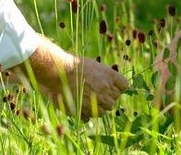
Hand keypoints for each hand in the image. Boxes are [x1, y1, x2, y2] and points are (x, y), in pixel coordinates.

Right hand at [6, 36, 128, 120]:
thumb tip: (106, 83)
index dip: (118, 87)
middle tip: (96, 93)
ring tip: (88, 100)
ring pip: (106, 110)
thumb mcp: (90, 65)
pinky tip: (81, 107)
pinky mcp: (86, 109)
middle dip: (108, 98)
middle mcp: (106, 88)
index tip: (110, 86)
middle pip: (115, 99)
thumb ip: (101, 75)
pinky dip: (88, 114)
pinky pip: (93, 116)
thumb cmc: (70, 64)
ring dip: (99, 107)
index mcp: (109, 75)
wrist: (56, 71)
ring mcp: (97, 100)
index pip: (124, 85)